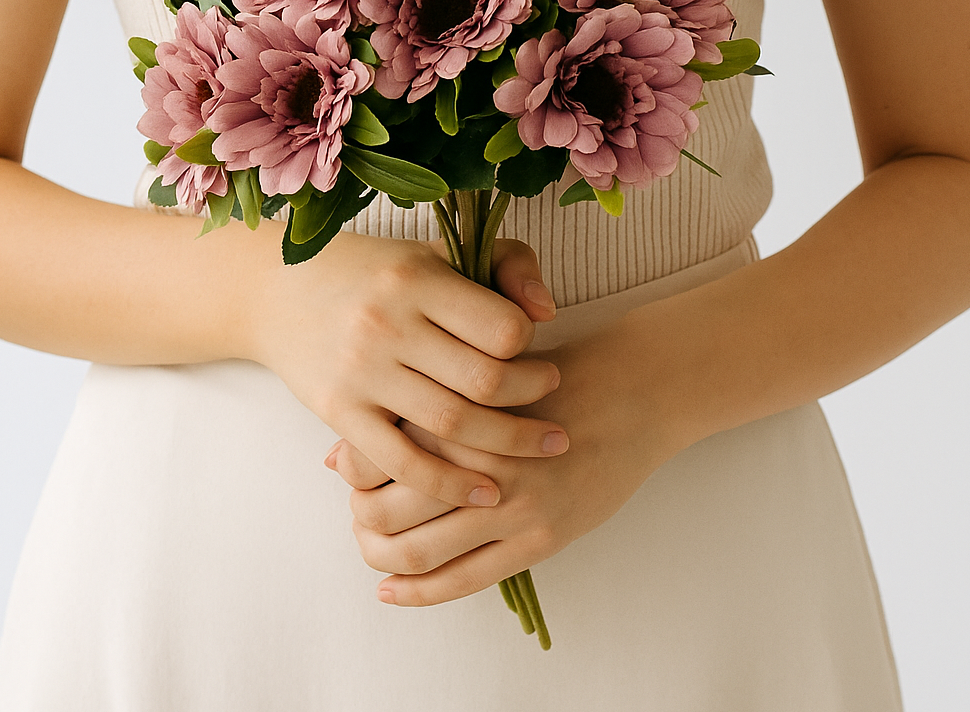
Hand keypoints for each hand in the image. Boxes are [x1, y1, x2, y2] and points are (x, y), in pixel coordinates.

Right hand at [248, 231, 566, 508]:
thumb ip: (505, 264)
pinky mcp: (339, 412)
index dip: (531, 346)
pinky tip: (487, 493)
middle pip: (484, 380)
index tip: (538, 353)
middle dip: (533, 398)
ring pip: (452, 425)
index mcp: (416, 279)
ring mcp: (360, 373)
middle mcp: (387, 324)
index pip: (502, 328)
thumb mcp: (437, 252)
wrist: (279, 291)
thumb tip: (547, 314)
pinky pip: (403, 462)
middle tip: (555, 400)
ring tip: (545, 445)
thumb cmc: (377, 273)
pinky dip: (451, 484)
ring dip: (510, 444)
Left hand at [333, 319, 684, 605]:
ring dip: (381, 558)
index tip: (348, 472)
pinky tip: (394, 591)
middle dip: (359, 518)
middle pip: (384, 509)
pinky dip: (419, 594)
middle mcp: (477, 459)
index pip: (375, 455)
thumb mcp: (482, 375)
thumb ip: (420, 408)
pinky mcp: (539, 538)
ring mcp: (511, 504)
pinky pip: (464, 580)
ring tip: (373, 552)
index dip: (350, 471)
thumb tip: (339, 455)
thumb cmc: (551, 377)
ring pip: (417, 551)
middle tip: (358, 513)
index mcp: (457, 410)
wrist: (631, 391)